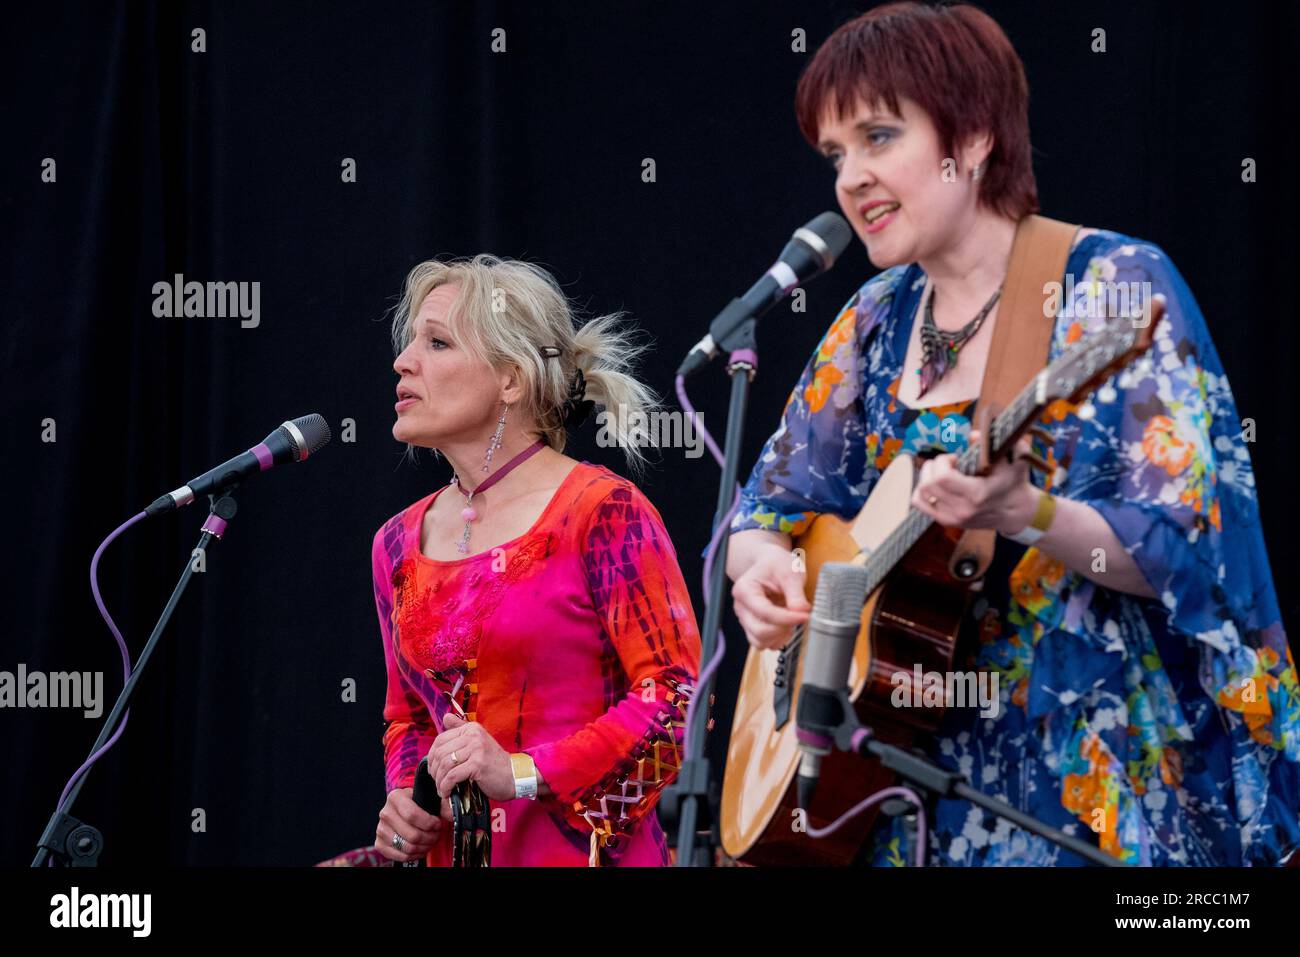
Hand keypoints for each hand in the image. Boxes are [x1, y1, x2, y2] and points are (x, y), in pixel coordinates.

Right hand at [373, 784, 449, 862]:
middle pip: (412, 834)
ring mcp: (381, 829)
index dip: (429, 823)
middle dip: (430, 837)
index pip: (412, 815)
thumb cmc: (416, 804)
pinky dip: (414, 855)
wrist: (401, 810)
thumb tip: (449, 813)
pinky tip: (421, 848)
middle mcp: (385, 813)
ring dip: (424, 847)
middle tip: (436, 835)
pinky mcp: (379, 843)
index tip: (437, 824)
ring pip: (408, 847)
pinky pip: (400, 856)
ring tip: (430, 841)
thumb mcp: (425, 797)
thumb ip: (438, 803)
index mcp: (395, 797)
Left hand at [428, 713, 515, 800]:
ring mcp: (476, 748)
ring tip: (442, 789)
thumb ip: (461, 729)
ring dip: (439, 781)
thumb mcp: (477, 742)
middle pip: (440, 753)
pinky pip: (452, 776)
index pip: (440, 739)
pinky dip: (446, 787)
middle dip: (434, 771)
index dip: (431, 756)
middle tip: (437, 782)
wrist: (514, 776)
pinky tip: (448, 793)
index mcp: (471, 728)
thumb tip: (445, 717)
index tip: (433, 770)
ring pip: (445, 765)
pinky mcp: (477, 764)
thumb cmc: (494, 763)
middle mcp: (473, 735)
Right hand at [730, 543, 811, 650]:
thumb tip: (801, 612)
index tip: (805, 615)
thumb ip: (795, 593)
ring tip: (792, 619)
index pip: (764, 612)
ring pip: (760, 642)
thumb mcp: (790, 572)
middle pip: (760, 631)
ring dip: (780, 636)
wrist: (770, 564)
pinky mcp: (753, 627)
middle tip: (800, 616)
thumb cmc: (776, 565)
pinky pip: (764, 644)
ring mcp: (746, 619)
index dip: (787, 618)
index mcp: (744, 590)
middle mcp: (741, 607)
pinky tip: (787, 625)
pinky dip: (778, 639)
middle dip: (784, 627)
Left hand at [910, 429, 1038, 533]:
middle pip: (928, 484)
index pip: (942, 478)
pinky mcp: (946, 521)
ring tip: (942, 472)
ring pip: (920, 493)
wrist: (1016, 512)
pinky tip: (936, 484)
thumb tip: (972, 436)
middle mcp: (962, 509)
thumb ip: (995, 443)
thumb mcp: (1014, 458)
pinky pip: (920, 503)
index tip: (955, 457)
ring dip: (926, 476)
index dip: (943, 461)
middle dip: (934, 466)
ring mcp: (952, 518)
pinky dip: (922, 490)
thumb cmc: (1014, 481)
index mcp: (977, 495)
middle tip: (949, 463)